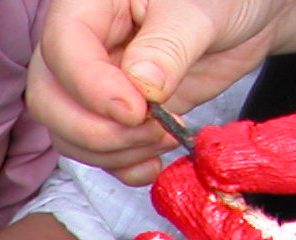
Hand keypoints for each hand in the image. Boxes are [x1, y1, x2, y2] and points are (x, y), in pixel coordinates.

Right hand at [28, 0, 282, 181]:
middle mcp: (80, 46)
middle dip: (95, 130)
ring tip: (164, 138)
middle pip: (49, 100)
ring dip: (112, 152)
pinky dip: (121, 167)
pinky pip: (95, 152)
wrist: (246, 15)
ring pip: (67, 133)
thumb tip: (140, 85)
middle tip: (150, 130)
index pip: (62, 48)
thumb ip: (169, 44)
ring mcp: (91, 84)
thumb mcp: (201, 8)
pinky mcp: (111, 116)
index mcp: (89, 4)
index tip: (136, 110)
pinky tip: (153, 163)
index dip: (90, 86)